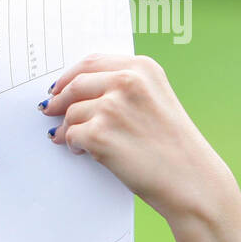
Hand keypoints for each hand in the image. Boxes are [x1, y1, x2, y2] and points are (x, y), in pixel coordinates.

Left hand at [39, 53, 237, 222]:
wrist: (190, 178)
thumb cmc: (173, 144)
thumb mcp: (156, 98)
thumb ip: (123, 86)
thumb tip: (77, 89)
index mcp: (142, 68)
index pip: (91, 63)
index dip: (69, 76)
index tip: (59, 86)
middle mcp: (127, 82)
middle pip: (74, 85)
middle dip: (59, 100)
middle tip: (50, 109)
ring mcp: (112, 107)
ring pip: (71, 113)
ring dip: (68, 127)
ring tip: (77, 140)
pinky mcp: (100, 134)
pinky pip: (70, 135)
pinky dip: (72, 144)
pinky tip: (83, 151)